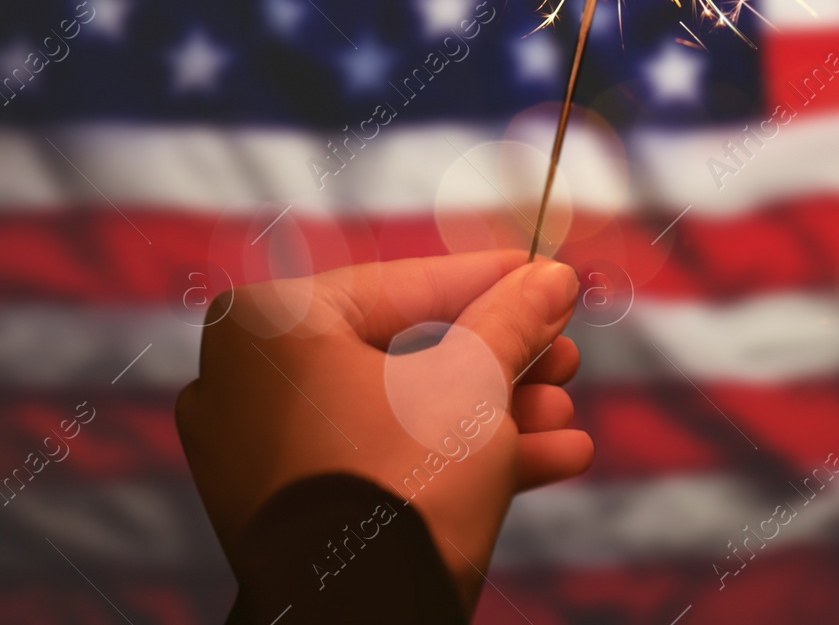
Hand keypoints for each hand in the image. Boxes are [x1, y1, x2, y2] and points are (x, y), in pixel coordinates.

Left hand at [176, 249, 592, 611]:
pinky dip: (457, 458)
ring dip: (496, 413)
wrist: (359, 621)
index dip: (494, 281)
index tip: (547, 277)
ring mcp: (259, 453)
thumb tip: (552, 277)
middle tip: (564, 358)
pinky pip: (379, 461)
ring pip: (401, 412)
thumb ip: (513, 319)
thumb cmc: (403, 481)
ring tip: (563, 417)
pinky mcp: (287, 510)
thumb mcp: (476, 381)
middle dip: (503, 362)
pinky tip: (549, 458)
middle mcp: (245, 381)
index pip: (407, 285)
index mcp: (270, 325)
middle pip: (408, 352)